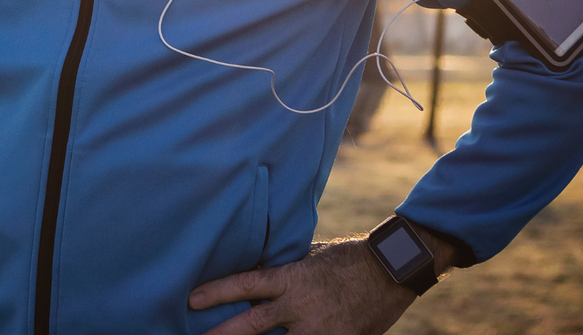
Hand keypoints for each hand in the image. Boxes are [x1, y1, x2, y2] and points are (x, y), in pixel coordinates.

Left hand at [189, 228, 454, 334]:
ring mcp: (318, 329)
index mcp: (291, 278)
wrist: (391, 270)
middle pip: (252, 325)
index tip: (191, 300)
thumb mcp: (311, 255)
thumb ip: (284, 268)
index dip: (217, 292)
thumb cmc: (348, 258)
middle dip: (223, 333)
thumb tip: (257, 268)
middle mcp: (300, 306)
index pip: (246, 285)